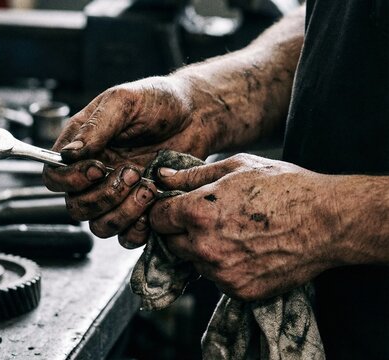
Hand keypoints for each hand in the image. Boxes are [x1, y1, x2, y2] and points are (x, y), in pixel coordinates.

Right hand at [43, 76, 215, 245]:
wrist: (197, 114)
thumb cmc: (159, 101)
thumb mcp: (124, 102)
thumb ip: (95, 127)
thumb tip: (67, 154)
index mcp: (82, 148)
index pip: (55, 177)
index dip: (71, 180)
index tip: (98, 168)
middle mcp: (94, 175)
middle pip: (76, 207)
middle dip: (104, 196)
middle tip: (133, 173)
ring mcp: (116, 195)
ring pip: (99, 226)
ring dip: (122, 213)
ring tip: (149, 187)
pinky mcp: (139, 210)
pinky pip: (126, 237)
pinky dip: (137, 230)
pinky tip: (153, 205)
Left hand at [149, 154, 342, 299]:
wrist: (327, 221)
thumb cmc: (283, 186)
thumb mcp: (236, 167)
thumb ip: (192, 175)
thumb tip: (161, 177)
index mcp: (197, 213)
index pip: (157, 218)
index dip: (166, 210)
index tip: (178, 206)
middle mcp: (204, 247)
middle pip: (170, 242)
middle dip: (181, 230)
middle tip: (208, 219)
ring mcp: (221, 272)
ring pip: (194, 262)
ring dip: (203, 250)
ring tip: (234, 232)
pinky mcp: (239, 290)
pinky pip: (218, 279)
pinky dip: (225, 267)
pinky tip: (247, 249)